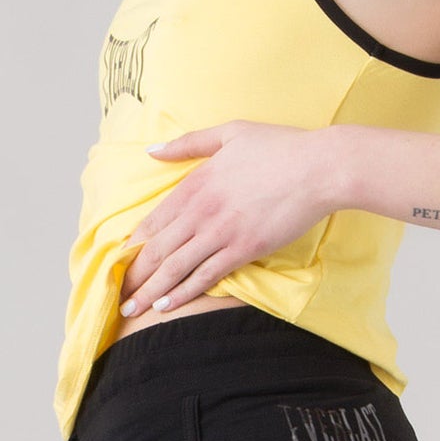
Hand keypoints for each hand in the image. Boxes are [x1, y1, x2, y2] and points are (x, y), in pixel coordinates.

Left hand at [118, 122, 342, 314]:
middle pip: (158, 249)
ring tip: (133, 308)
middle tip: (120, 295)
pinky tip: (167, 305)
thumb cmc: (280, 147)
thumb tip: (152, 150)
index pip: (154, 219)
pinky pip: (206, 275)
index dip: (135, 244)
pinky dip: (183, 292)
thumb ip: (189, 143)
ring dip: (152, 290)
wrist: (319, 167)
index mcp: (196, 182)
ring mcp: (221, 231)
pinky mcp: (244, 249)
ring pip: (175, 266)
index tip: (121, 261)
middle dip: (135, 275)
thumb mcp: (229, 132)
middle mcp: (202, 209)